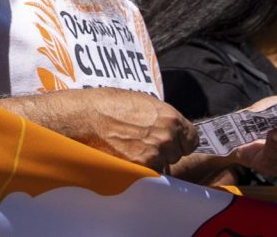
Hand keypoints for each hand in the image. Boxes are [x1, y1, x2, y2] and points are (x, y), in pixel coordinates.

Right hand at [43, 89, 196, 171]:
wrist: (83, 118)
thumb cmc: (106, 105)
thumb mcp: (140, 101)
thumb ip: (159, 116)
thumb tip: (167, 127)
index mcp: (170, 117)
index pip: (192, 139)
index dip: (181, 140)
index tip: (172, 141)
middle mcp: (166, 137)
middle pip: (177, 153)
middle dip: (164, 150)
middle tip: (143, 142)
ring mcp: (154, 154)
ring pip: (163, 165)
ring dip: (152, 161)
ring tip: (131, 149)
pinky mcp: (140, 169)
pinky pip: (149, 174)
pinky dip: (141, 170)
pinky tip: (126, 158)